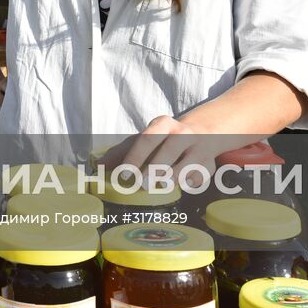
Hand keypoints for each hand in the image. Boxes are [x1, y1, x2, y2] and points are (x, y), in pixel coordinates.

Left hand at [95, 116, 223, 192]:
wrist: (204, 132)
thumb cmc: (164, 139)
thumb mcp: (143, 139)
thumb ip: (120, 152)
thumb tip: (97, 166)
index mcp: (163, 124)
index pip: (147, 138)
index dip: (135, 157)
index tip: (124, 175)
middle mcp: (183, 132)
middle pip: (168, 152)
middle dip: (154, 169)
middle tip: (141, 184)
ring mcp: (199, 147)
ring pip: (185, 166)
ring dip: (171, 177)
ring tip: (161, 183)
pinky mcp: (209, 164)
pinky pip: (198, 177)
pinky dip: (189, 183)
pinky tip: (183, 182)